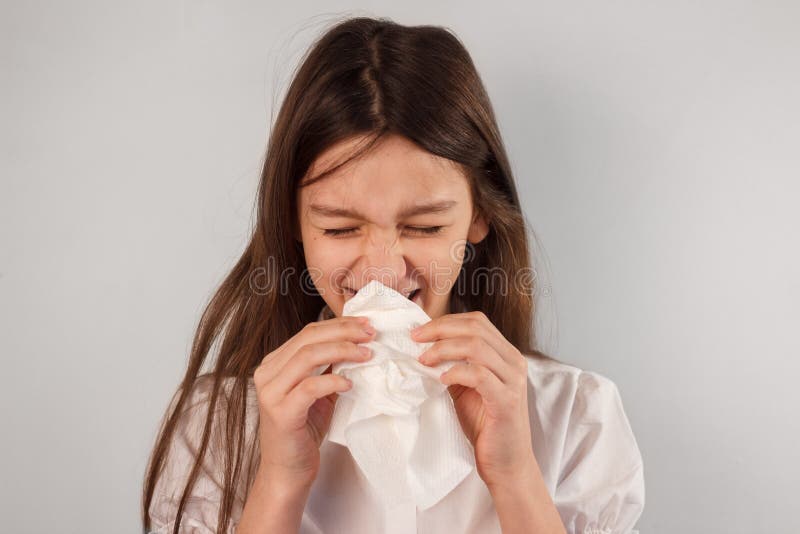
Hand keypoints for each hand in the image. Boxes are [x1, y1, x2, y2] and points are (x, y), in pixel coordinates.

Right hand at [252, 315, 374, 487]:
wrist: (288, 471)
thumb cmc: (304, 430)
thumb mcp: (318, 392)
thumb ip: (329, 367)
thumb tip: (358, 343)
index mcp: (275, 363)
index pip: (308, 332)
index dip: (339, 324)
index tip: (366, 325)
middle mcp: (267, 373)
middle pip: (308, 338)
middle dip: (344, 332)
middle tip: (371, 334)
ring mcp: (271, 392)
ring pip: (308, 356)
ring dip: (342, 351)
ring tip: (367, 355)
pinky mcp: (281, 413)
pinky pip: (309, 387)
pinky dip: (333, 381)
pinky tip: (350, 384)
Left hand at [411, 311, 536, 488]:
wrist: (506, 463)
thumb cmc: (485, 425)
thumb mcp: (465, 388)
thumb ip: (453, 365)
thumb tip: (424, 347)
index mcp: (505, 354)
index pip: (477, 322)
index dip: (446, 321)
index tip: (420, 331)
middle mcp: (514, 361)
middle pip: (476, 328)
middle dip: (440, 329)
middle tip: (415, 339)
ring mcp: (513, 380)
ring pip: (477, 346)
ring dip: (444, 348)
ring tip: (424, 360)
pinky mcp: (507, 400)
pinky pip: (479, 375)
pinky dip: (456, 372)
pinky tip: (441, 380)